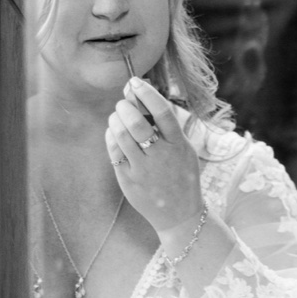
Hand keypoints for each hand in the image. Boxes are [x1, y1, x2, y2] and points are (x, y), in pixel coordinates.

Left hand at [105, 77, 204, 236]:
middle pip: (137, 123)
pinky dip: (111, 136)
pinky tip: (114, 133)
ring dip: (116, 119)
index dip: (147, 93)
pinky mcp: (128, 179)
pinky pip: (113, 150)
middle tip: (123, 103)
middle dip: (125, 106)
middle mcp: (161, 157)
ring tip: (118, 116)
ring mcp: (143, 169)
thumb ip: (169, 128)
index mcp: (179, 146)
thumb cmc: (181, 177)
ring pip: (121, 135)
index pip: (163, 112)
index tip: (135, 82)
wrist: (180, 215)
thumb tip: (145, 98)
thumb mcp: (185, 151)